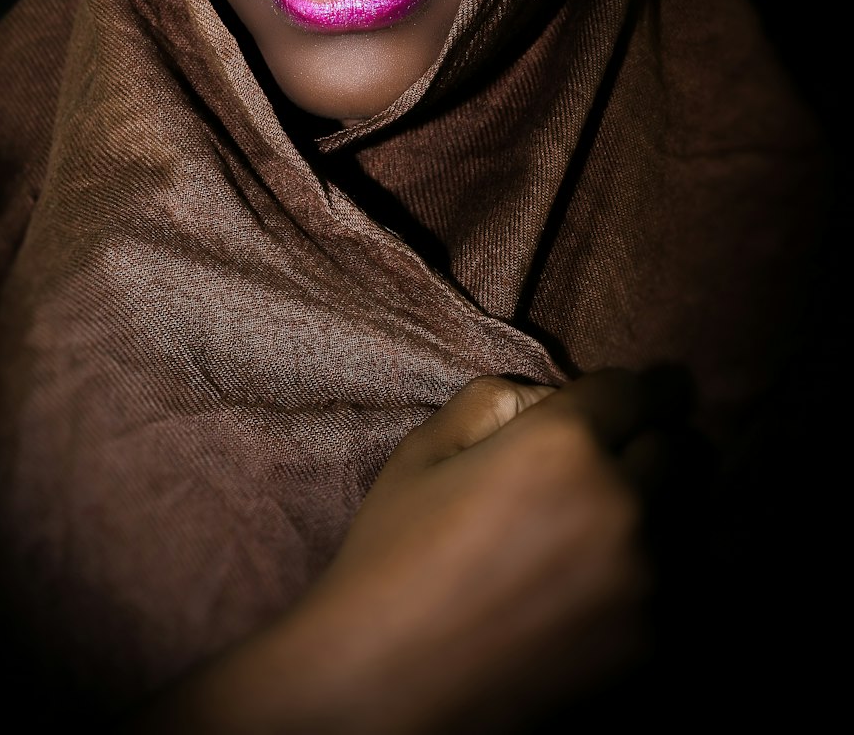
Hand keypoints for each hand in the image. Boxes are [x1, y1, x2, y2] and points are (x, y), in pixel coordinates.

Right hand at [134, 368, 685, 733]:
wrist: (388, 690)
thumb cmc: (392, 560)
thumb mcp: (424, 453)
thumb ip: (494, 401)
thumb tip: (550, 397)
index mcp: (563, 443)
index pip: (639, 391)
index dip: (642, 390)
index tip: (647, 395)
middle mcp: (622, 502)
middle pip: (682, 451)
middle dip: (655, 447)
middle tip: (623, 462)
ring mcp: (648, 580)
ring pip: (691, 521)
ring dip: (662, 514)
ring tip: (615, 531)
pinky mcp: (656, 646)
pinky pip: (687, 588)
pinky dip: (662, 578)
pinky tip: (613, 588)